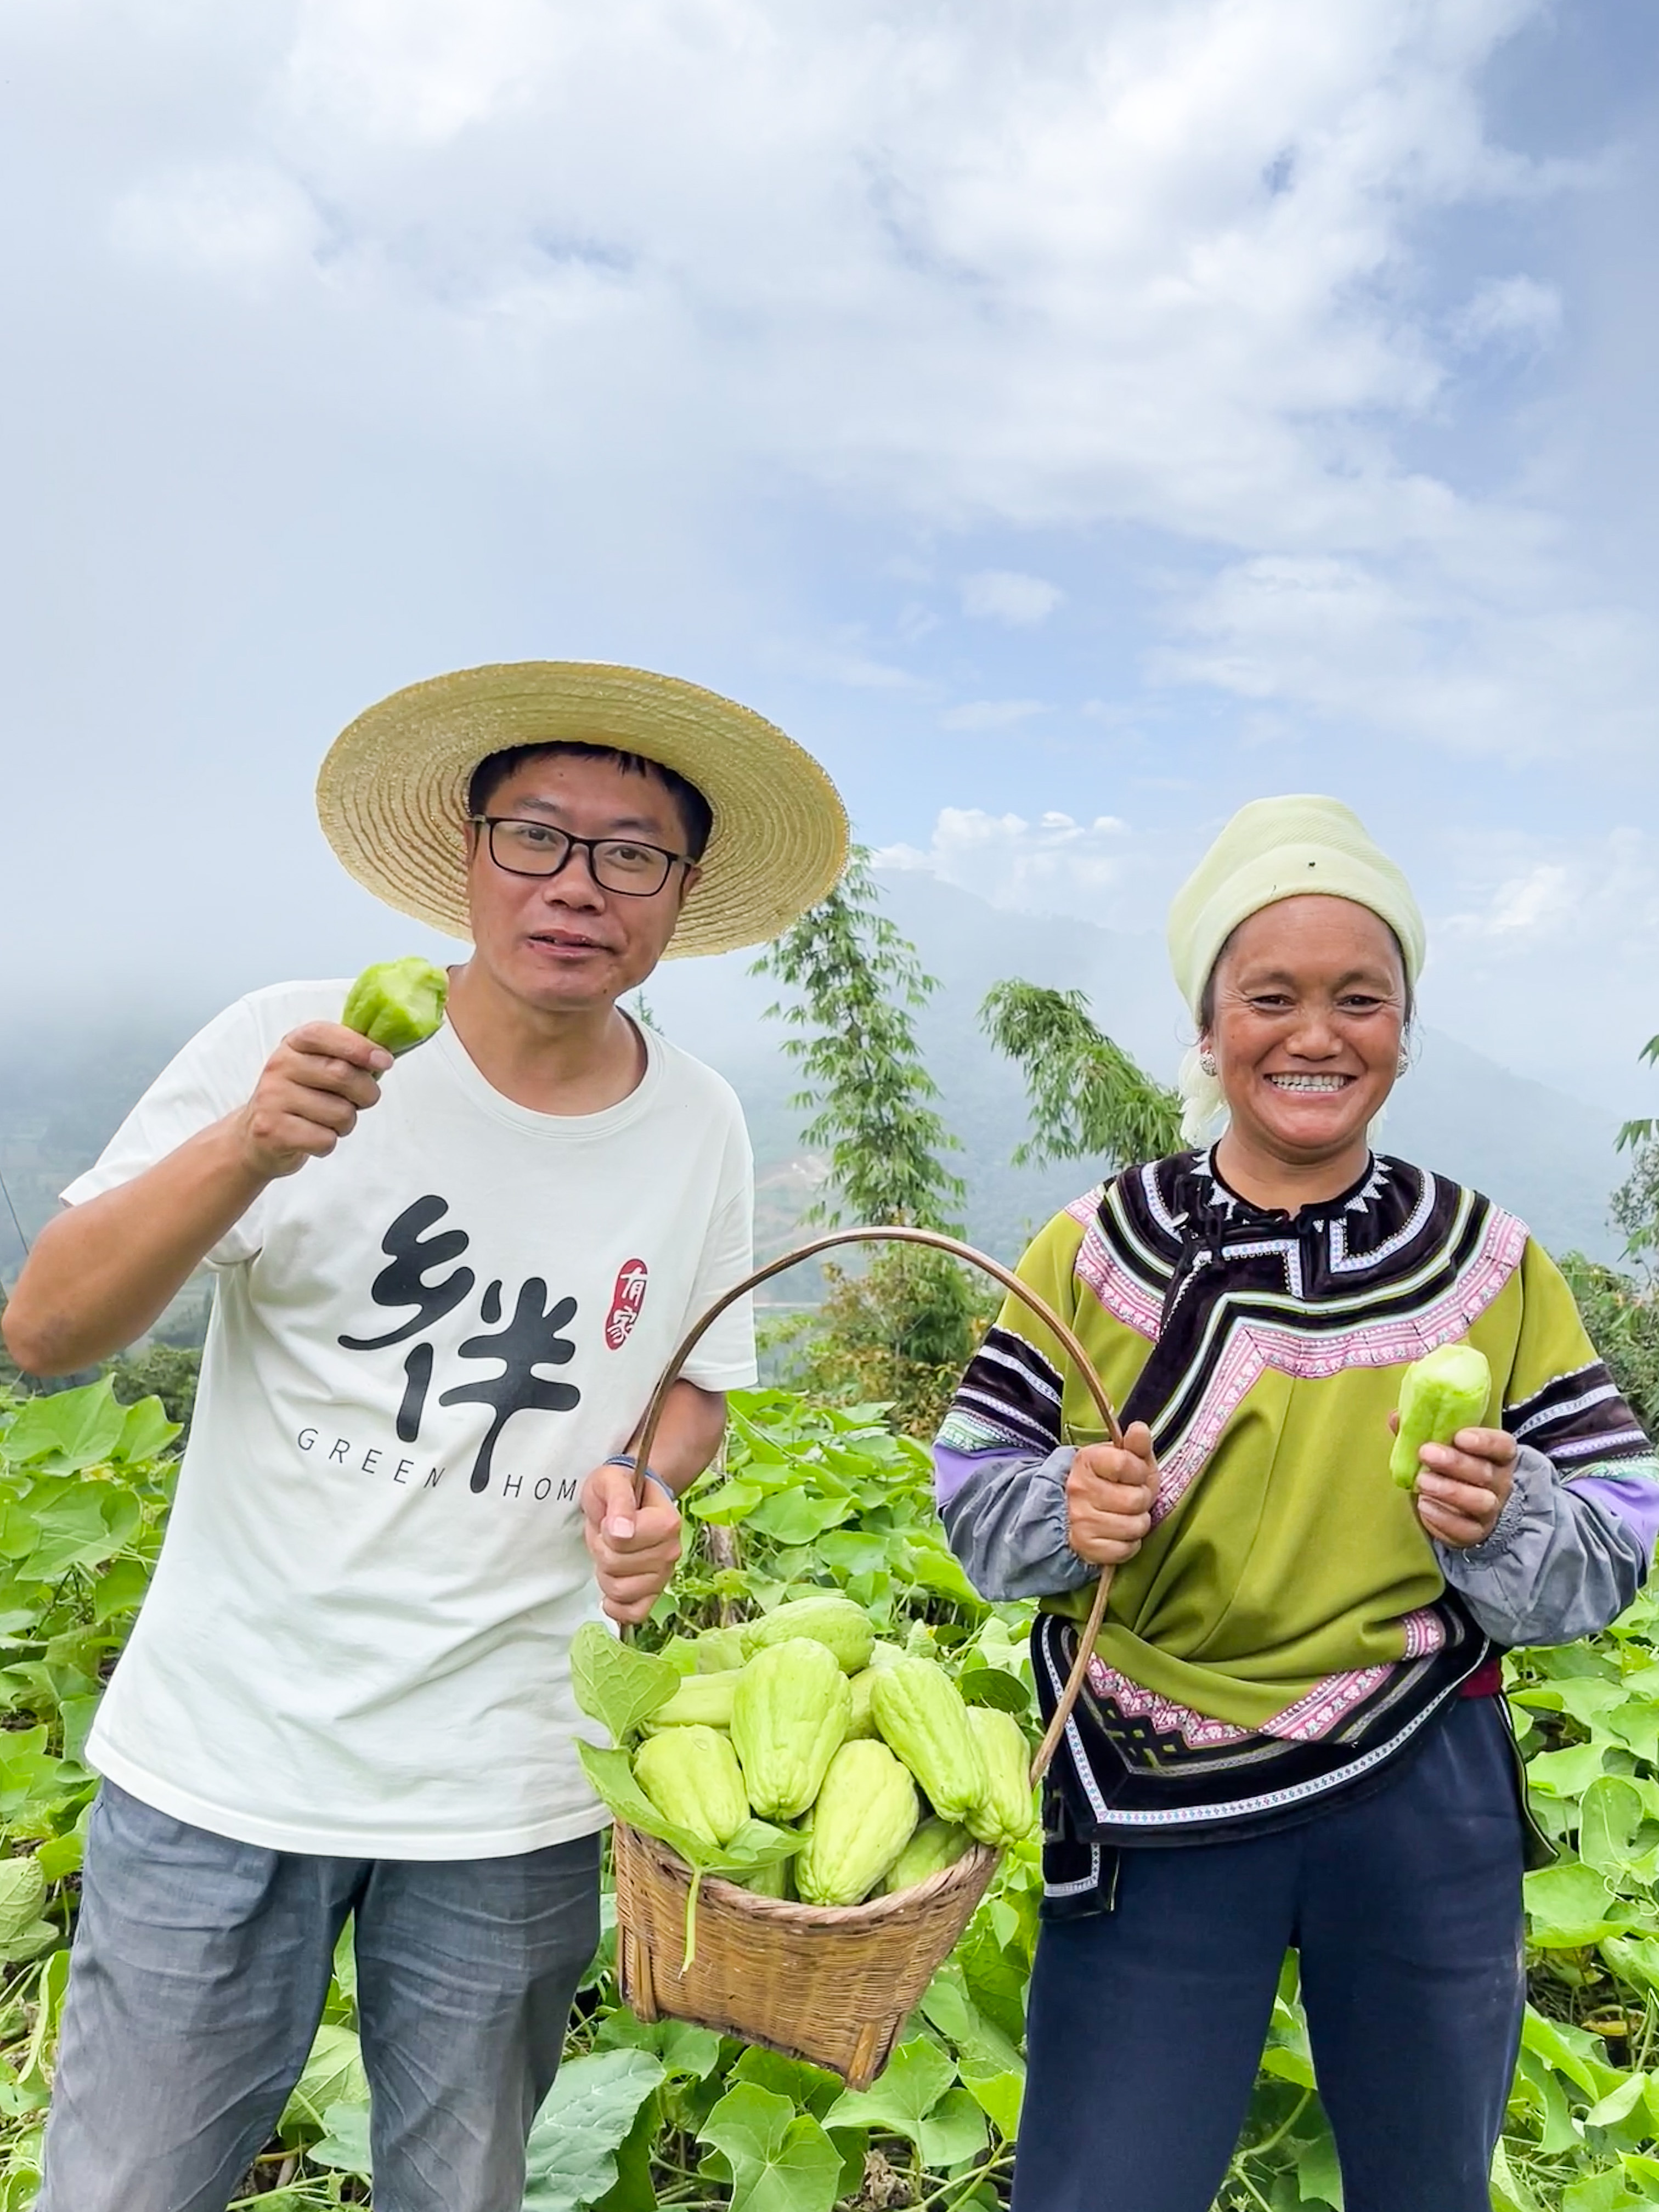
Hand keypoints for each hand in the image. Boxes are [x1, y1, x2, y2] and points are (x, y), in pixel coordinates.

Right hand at [231, 1023, 392, 1179]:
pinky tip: (312, 1137)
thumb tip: (384, 1057)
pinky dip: (328, 1143)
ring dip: (346, 1124)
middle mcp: (279, 1066)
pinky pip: (326, 1139)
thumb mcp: (317, 1068)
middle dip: (366, 1093)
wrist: (255, 1138)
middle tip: (360, 1101)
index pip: (327, 1034)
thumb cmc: (300, 1100)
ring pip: (340, 1113)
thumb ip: (346, 1057)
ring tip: (327, 1121)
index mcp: (294, 1044)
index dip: (361, 1047)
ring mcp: (272, 1098)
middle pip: (342, 1074)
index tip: (384, 1061)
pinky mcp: (272, 1130)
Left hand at [581, 1463, 682, 1625]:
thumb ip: (619, 1500)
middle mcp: (672, 1551)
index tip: (608, 1519)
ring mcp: (664, 1575)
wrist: (630, 1496)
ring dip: (605, 1574)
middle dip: (602, 1551)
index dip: (605, 1532)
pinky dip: (618, 1608)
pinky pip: (635, 1613)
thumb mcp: (612, 1482)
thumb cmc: (619, 1488)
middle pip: (618, 1567)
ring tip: (611, 1553)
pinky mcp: (654, 1593)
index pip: (623, 1541)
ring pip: (621, 1591)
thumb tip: (621, 1531)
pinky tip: (610, 1595)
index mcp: (667, 1522)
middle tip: (606, 1534)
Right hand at [1066, 1422, 1159, 1565]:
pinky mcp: (1086, 1547)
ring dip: (1138, 1523)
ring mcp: (1080, 1520)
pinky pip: (1126, 1550)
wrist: (1072, 1511)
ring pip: (1134, 1527)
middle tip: (1133, 1498)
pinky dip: (1129, 1544)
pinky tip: (1119, 1533)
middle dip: (1142, 1500)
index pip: (1124, 1463)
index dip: (1139, 1471)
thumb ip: (1135, 1444)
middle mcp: (1079, 1489)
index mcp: (1087, 1461)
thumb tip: (1140, 1428)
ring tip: (1127, 1516)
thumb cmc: (1108, 1481)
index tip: (1136, 1474)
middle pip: (1135, 1499)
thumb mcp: (1123, 1458)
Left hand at [1392, 1415, 1516, 1548]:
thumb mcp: (1442, 1446)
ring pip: (1481, 1502)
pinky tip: (1424, 1504)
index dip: (1485, 1441)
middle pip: (1486, 1472)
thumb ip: (1422, 1431)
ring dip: (1450, 1490)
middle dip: (1456, 1462)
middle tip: (1426, 1453)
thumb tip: (1396, 1417)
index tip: (1459, 1436)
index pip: (1503, 1445)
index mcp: (1497, 1455)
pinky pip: (1466, 1529)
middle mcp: (1500, 1482)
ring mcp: (1491, 1509)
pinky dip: (1443, 1518)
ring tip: (1422, 1481)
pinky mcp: (1476, 1532)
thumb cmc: (1451, 1468)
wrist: (1462, 1509)